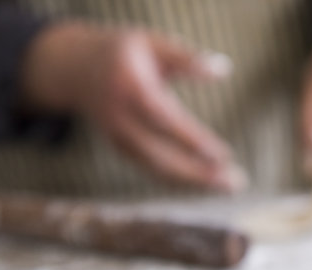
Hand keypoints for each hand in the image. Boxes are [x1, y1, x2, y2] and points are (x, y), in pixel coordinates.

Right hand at [21, 23, 245, 191]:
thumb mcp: (152, 43)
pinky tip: (210, 181)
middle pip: (160, 156)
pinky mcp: (122, 150)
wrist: (75, 69)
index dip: (191, 140)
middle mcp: (120, 120)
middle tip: (235, 182)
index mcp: (128, 88)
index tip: (222, 155)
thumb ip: (185, 58)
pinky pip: (154, 170)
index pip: (162, 119)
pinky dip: (182, 179)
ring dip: (195, 181)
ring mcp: (118, 139)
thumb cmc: (124, 52)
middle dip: (198, 173)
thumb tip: (223, 69)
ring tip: (231, 185)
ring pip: (157, 169)